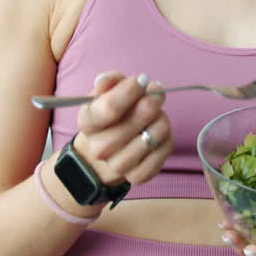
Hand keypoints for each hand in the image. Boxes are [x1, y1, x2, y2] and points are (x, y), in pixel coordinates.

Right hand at [74, 72, 172, 186]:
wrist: (103, 154)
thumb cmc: (108, 118)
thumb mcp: (102, 95)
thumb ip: (108, 81)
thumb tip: (115, 79)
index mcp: (87, 123)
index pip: (111, 107)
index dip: (132, 89)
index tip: (141, 80)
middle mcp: (99, 147)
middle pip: (138, 118)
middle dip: (152, 101)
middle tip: (155, 95)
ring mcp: (118, 165)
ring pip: (154, 135)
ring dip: (161, 119)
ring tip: (156, 115)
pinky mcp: (138, 176)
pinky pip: (164, 151)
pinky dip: (167, 139)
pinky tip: (158, 133)